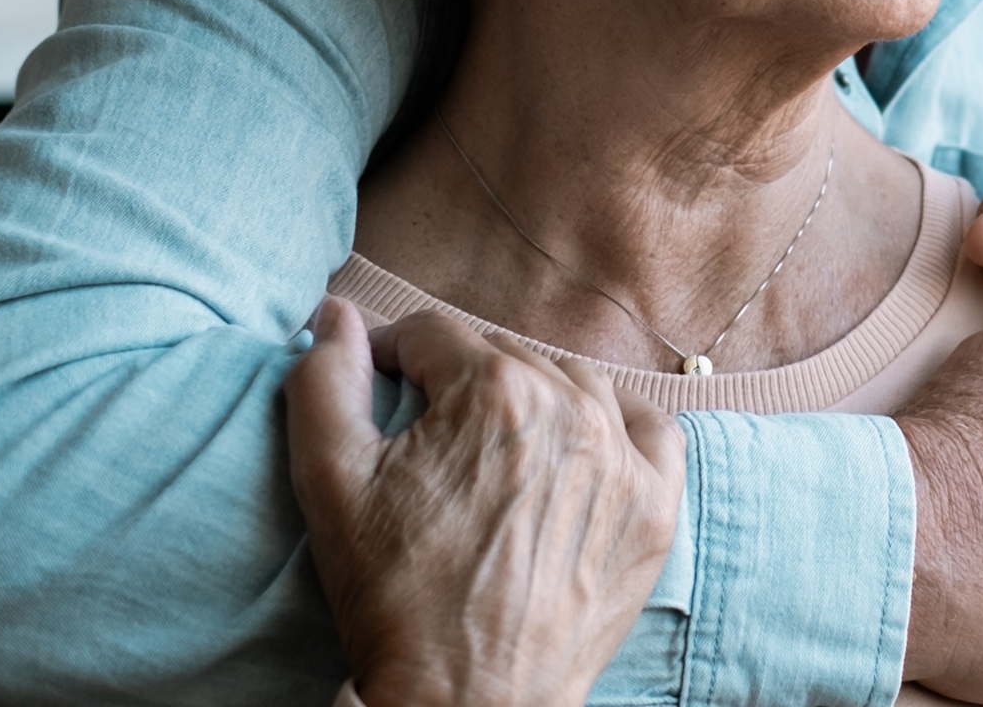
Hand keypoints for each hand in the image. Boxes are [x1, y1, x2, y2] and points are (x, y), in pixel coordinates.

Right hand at [286, 298, 682, 706]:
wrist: (469, 701)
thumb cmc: (395, 597)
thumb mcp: (329, 481)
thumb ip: (325, 381)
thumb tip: (336, 314)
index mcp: (494, 389)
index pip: (434, 335)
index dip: (395, 358)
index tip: (381, 391)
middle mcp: (572, 408)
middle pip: (503, 357)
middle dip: (459, 383)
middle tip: (429, 440)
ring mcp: (624, 458)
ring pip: (574, 386)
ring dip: (533, 401)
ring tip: (495, 450)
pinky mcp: (656, 508)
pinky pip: (651, 431)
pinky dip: (618, 428)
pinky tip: (585, 450)